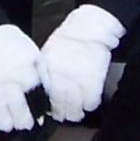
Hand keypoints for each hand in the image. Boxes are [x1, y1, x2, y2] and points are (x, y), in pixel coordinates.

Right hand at [0, 24, 47, 131]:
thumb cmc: (13, 45)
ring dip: (10, 123)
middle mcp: (9, 86)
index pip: (38, 105)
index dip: (40, 112)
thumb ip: (44, 78)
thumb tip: (48, 98)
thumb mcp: (36, 56)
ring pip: (3, 123)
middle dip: (27, 122)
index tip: (39, 114)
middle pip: (21, 119)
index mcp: (26, 75)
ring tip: (11, 116)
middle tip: (26, 118)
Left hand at [40, 5, 124, 122]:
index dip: (49, 106)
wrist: (91, 25)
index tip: (52, 111)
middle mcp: (60, 76)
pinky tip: (89, 103)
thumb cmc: (71, 37)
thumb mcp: (50, 51)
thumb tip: (46, 93)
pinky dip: (91, 105)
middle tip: (65, 115)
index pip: (45, 96)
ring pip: (75, 109)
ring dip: (76, 113)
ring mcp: (77, 79)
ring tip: (77, 113)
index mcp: (47, 68)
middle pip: (59, 106)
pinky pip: (91, 102)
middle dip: (62, 113)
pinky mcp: (94, 81)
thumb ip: (47, 72)